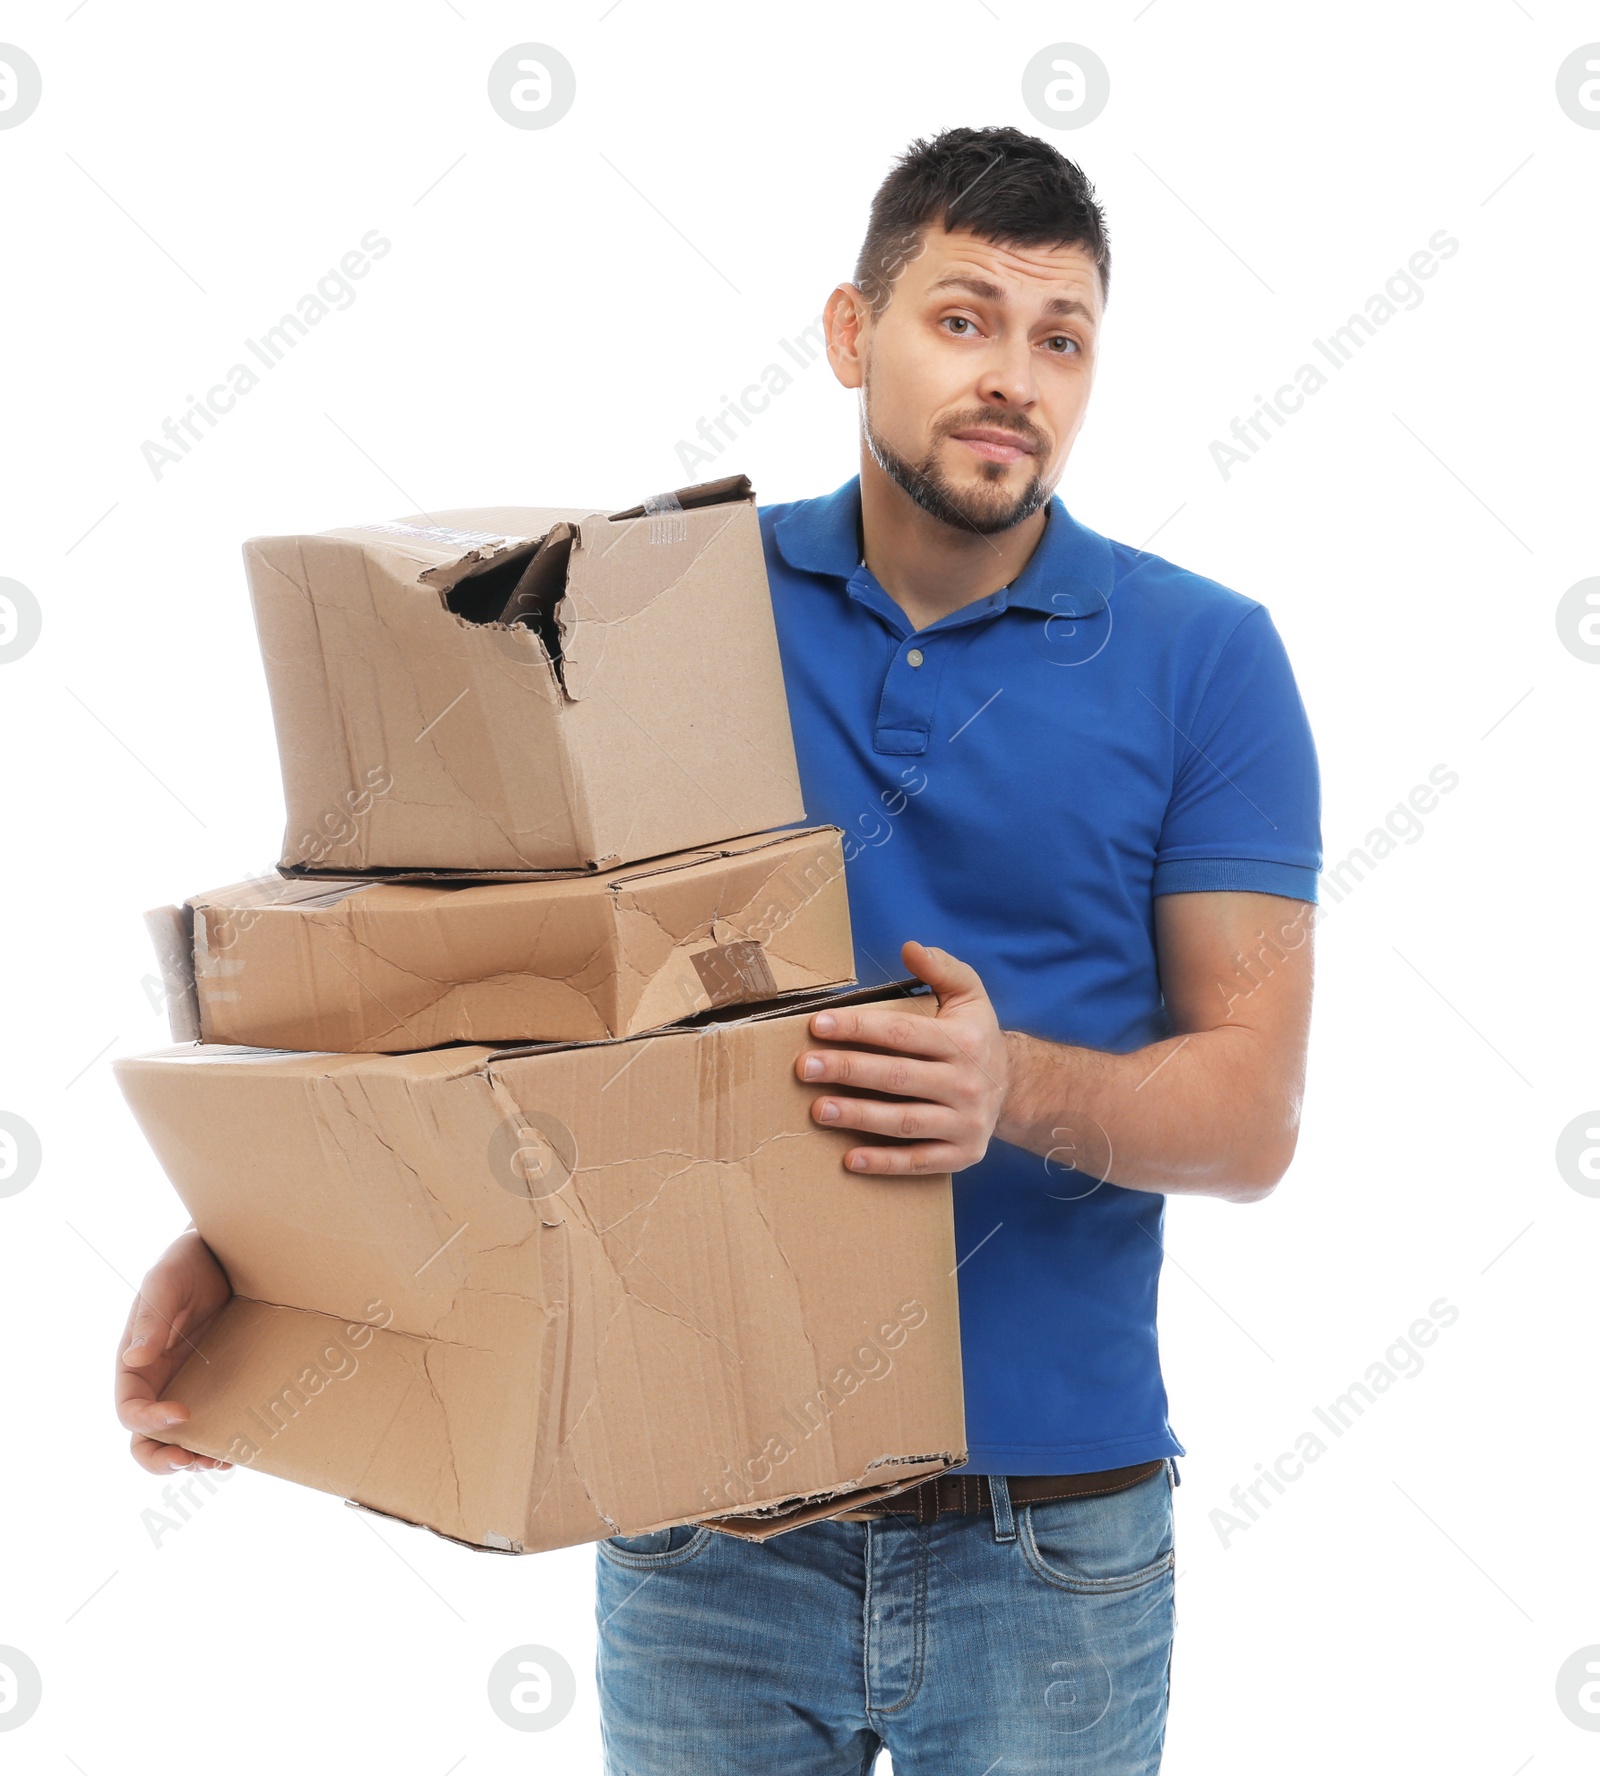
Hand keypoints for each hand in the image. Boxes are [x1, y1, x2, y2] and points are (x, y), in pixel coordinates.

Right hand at [116, 1229, 233, 1472]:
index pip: (130, 1410)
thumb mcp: (167, 1282)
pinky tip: (242, 1445)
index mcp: (136, 1365)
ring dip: (194, 1457)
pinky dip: (222, 1438)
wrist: (230, 1250)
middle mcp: (159, 1382)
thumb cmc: (189, 1261)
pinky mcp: (219, 1382)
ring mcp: (189, 1385)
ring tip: (221, 1460)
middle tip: (193, 1460)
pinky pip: (215, 1420)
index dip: (149, 1421)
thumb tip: (134, 1358)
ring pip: (180, 1438)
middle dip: (164, 1458)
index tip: (183, 1414)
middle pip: (147, 1438)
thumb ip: (151, 1317)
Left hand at [795, 940, 1008, 1174]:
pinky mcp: (962, 1155)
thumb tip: (910, 947)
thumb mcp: (969, 995)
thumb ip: (942, 968)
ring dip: (859, 1117)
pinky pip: (919, 1161)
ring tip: (818, 1110)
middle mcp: (966, 1083)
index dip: (858, 1028)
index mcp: (963, 1042)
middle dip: (847, 1071)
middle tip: (803, 1068)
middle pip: (897, 1077)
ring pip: (905, 1122)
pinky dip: (885, 1163)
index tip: (818, 1025)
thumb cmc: (976, 1037)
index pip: (902, 1033)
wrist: (1016, 1088)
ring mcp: (965, 1123)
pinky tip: (850, 1159)